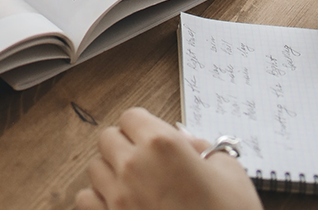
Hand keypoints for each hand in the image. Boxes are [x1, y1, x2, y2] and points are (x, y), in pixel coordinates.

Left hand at [76, 107, 261, 209]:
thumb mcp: (232, 176)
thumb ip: (204, 150)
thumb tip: (186, 141)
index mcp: (163, 145)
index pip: (131, 117)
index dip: (143, 127)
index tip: (152, 139)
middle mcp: (134, 165)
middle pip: (108, 138)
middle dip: (124, 147)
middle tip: (146, 164)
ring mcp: (117, 195)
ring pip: (95, 167)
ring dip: (111, 173)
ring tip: (136, 188)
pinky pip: (85, 198)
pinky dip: (97, 200)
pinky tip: (118, 206)